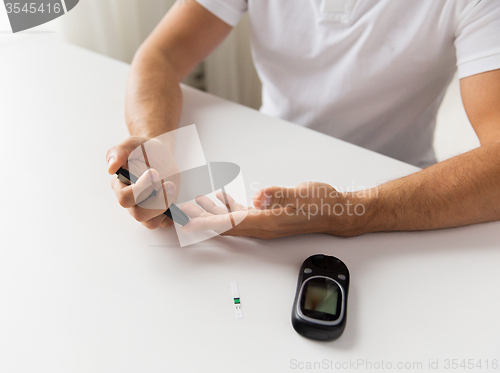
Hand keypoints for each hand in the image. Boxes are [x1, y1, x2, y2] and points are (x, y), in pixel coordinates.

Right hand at [106, 136, 179, 229]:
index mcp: (120, 186)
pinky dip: (170, 217)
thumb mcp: (132, 144)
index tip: (154, 172)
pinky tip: (174, 202)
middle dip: (156, 201)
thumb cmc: (143, 149)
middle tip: (169, 184)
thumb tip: (111, 167)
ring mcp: (145, 208)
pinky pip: (162, 224)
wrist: (159, 154)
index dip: (140, 189)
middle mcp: (131, 201)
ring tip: (171, 187)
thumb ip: (118, 152)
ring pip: (150, 222)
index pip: (125, 198)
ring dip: (164, 207)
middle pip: (138, 214)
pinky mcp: (158, 211)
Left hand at [181, 182, 368, 237]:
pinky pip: (241, 216)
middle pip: (224, 227)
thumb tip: (259, 196)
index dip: (206, 223)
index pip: (231, 224)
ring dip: (210, 216)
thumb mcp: (303, 194)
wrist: (337, 212)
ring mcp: (265, 223)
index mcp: (269, 221)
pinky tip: (218, 199)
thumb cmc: (322, 203)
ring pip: (230, 222)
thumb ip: (280, 195)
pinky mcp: (268, 217)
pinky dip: (226, 210)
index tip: (186, 222)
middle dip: (200, 223)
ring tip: (189, 208)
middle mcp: (264, 226)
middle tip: (177, 217)